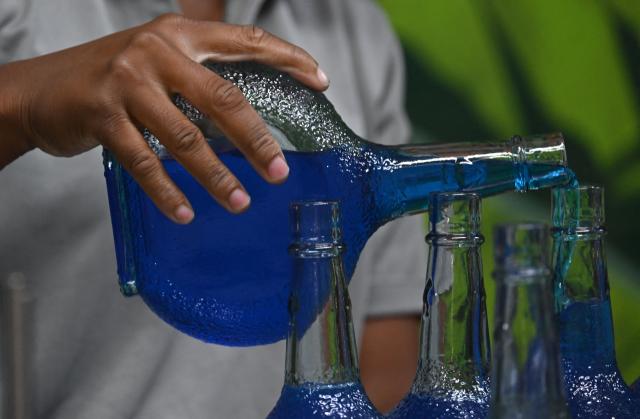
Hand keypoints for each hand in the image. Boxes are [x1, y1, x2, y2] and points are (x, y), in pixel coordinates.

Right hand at [0, 14, 328, 222]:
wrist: (40, 90)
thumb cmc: (110, 78)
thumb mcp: (156, 61)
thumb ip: (198, 77)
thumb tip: (248, 118)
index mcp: (179, 34)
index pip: (245, 40)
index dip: (288, 58)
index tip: (320, 81)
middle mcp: (156, 51)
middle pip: (224, 99)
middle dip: (257, 140)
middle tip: (279, 173)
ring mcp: (127, 82)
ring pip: (186, 137)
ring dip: (216, 176)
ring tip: (239, 203)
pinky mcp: (101, 115)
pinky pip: (145, 162)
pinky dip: (167, 191)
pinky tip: (186, 213)